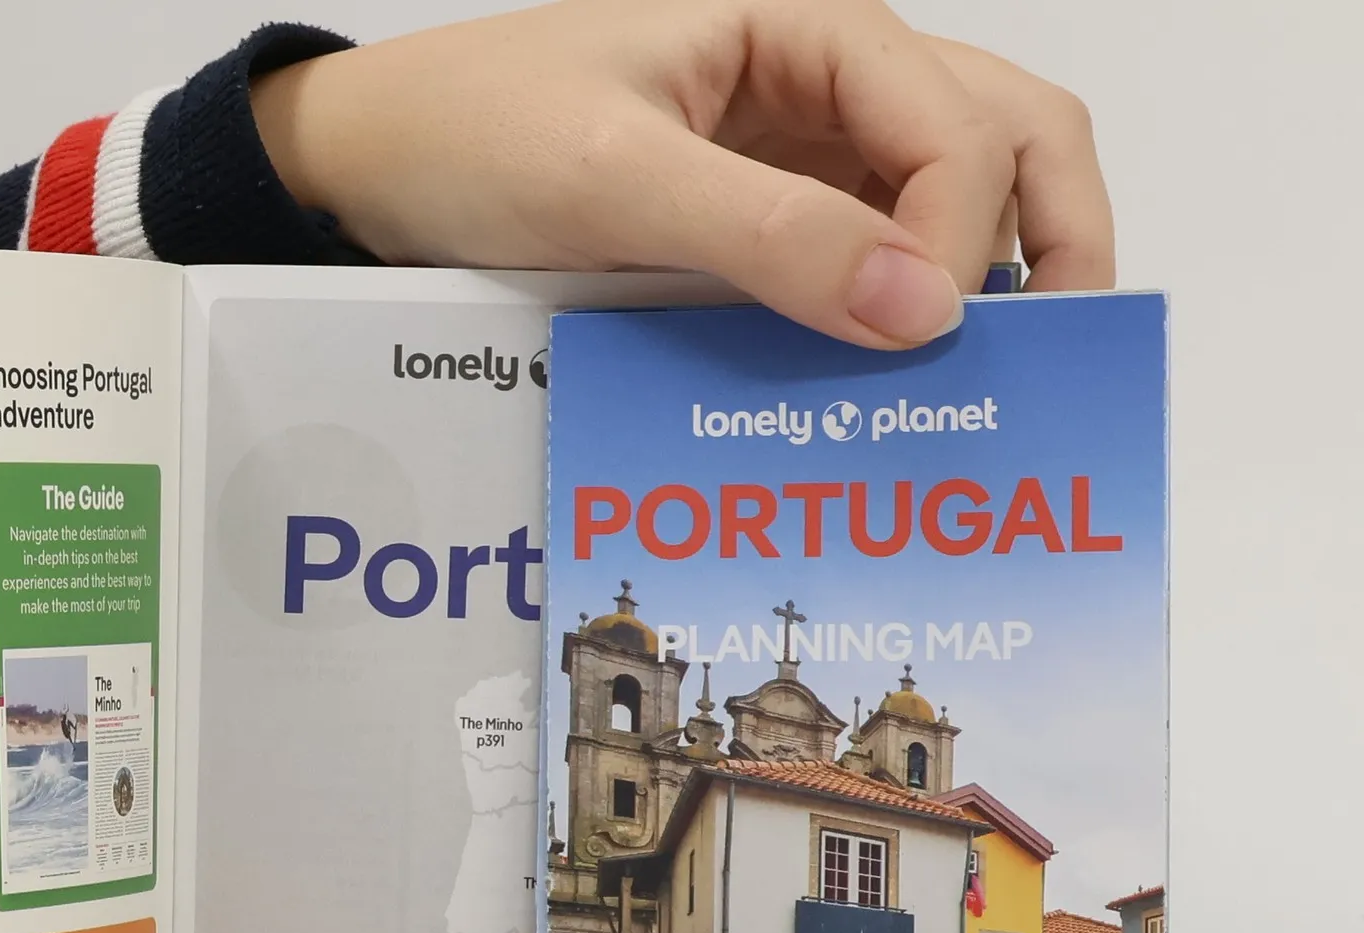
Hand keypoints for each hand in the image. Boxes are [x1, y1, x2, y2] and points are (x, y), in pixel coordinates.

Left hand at [252, 0, 1110, 346]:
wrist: (378, 170)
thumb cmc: (474, 135)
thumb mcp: (612, 177)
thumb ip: (762, 235)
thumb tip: (918, 311)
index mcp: (810, 31)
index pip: (960, 122)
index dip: (963, 234)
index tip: (916, 342)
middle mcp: (829, 89)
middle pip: (1010, 138)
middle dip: (1053, 240)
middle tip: (1050, 365)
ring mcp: (803, 160)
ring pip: (956, 207)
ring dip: (990, 289)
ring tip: (988, 395)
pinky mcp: (765, 227)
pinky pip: (866, 268)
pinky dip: (898, 326)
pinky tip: (891, 397)